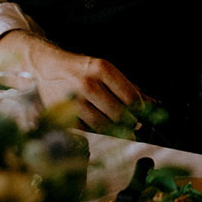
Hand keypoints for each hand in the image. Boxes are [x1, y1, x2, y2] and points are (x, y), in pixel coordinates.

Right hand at [0, 30, 142, 130]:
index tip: (141, 113)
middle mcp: (88, 83)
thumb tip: (154, 103)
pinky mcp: (63, 115)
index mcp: (102, 68)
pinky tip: (100, 130)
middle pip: (119, 113)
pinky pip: (87, 132)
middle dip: (130, 122)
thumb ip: (129, 87)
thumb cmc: (82, 69)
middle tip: (133, 125)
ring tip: (120, 129)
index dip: (140, 109)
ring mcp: (74, 101)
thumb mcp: (105, 71)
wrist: (47, 67)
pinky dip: (97, 134)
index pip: (130, 97)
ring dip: (116, 131)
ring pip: (104, 125)